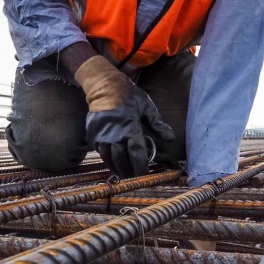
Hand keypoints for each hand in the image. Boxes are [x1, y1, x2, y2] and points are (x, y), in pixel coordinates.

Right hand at [74, 55, 173, 176]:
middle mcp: (114, 133)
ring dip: (117, 168)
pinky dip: (106, 159)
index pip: (137, 153)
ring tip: (124, 174)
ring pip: (108, 158)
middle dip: (129, 171)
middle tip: (134, 178)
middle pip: (122, 159)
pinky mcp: (92, 134)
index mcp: (130, 127)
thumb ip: (157, 124)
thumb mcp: (146, 106)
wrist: (103, 85)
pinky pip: (99, 151)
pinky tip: (113, 163)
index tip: (144, 174)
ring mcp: (101, 134)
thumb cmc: (128, 95)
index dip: (141, 166)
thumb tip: (170, 138)